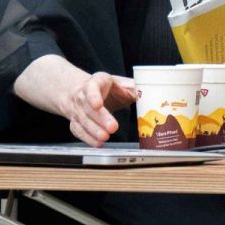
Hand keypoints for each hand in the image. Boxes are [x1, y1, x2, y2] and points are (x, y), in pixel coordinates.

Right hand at [12, 56, 135, 146]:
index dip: (93, 96)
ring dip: (93, 131)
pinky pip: (78, 130)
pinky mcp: (75, 121)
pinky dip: (87, 138)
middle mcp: (82, 95)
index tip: (98, 105)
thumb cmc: (109, 88)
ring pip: (82, 120)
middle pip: (88, 108)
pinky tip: (98, 143)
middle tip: (112, 127)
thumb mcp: (121, 83)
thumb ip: (134, 88)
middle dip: (100, 119)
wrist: (85, 92)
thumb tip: (149, 93)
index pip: (91, 87)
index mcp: (96, 82)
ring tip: (105, 137)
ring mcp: (76, 109)